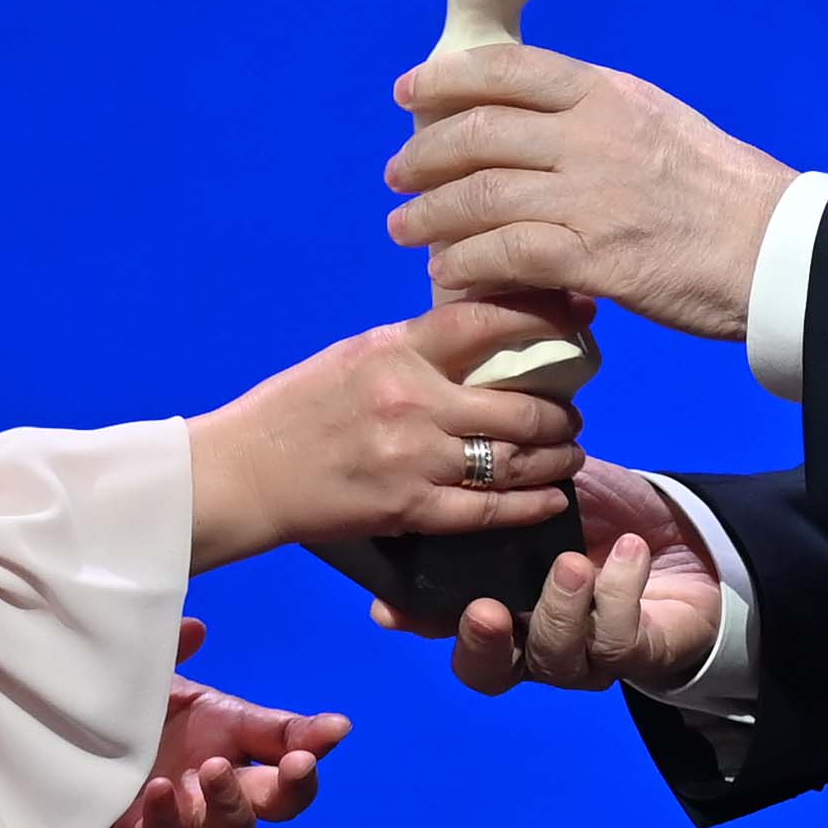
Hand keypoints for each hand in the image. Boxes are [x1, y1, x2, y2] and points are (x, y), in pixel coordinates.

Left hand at [101, 618, 344, 827]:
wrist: (66, 731)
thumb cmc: (123, 707)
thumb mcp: (157, 679)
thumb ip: (176, 653)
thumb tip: (197, 629)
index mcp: (234, 739)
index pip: (290, 744)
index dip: (316, 739)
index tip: (336, 728)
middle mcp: (217, 782)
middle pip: (278, 802)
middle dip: (294, 786)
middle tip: (294, 764)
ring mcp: (182, 812)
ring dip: (231, 804)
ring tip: (214, 769)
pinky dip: (167, 818)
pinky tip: (160, 790)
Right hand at [185, 322, 580, 571]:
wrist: (243, 472)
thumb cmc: (296, 407)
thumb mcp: (355, 355)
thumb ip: (416, 347)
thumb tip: (479, 331)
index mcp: (397, 351)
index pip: (488, 321)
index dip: (547, 318)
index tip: (583, 318)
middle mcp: (414, 402)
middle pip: (520, 403)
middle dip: (562, 410)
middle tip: (574, 412)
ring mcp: (416, 460)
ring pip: (515, 459)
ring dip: (556, 457)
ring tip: (569, 452)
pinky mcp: (410, 510)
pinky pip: (491, 509)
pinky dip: (532, 504)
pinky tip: (552, 497)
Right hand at [361, 459, 723, 696]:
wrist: (688, 534)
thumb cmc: (602, 513)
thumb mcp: (547, 490)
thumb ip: (502, 485)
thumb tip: (446, 462)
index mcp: (497, 606)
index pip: (442, 625)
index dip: (415, 621)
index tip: (390, 611)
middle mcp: (528, 645)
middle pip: (487, 670)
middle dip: (482, 644)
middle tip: (486, 610)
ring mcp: (580, 658)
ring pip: (554, 657)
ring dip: (560, 610)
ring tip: (572, 563)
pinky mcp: (632, 657)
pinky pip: (616, 640)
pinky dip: (620, 593)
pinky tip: (630, 553)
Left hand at [382, 46, 793, 340]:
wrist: (775, 250)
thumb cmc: (721, 192)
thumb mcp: (658, 122)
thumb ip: (594, 118)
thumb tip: (531, 124)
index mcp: (608, 93)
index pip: (506, 68)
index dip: (445, 79)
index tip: (409, 93)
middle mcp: (593, 134)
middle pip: (477, 132)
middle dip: (424, 154)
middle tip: (398, 176)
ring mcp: (591, 195)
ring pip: (479, 195)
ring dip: (429, 216)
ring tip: (406, 229)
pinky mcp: (593, 257)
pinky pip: (503, 255)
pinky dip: (464, 265)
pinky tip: (445, 274)